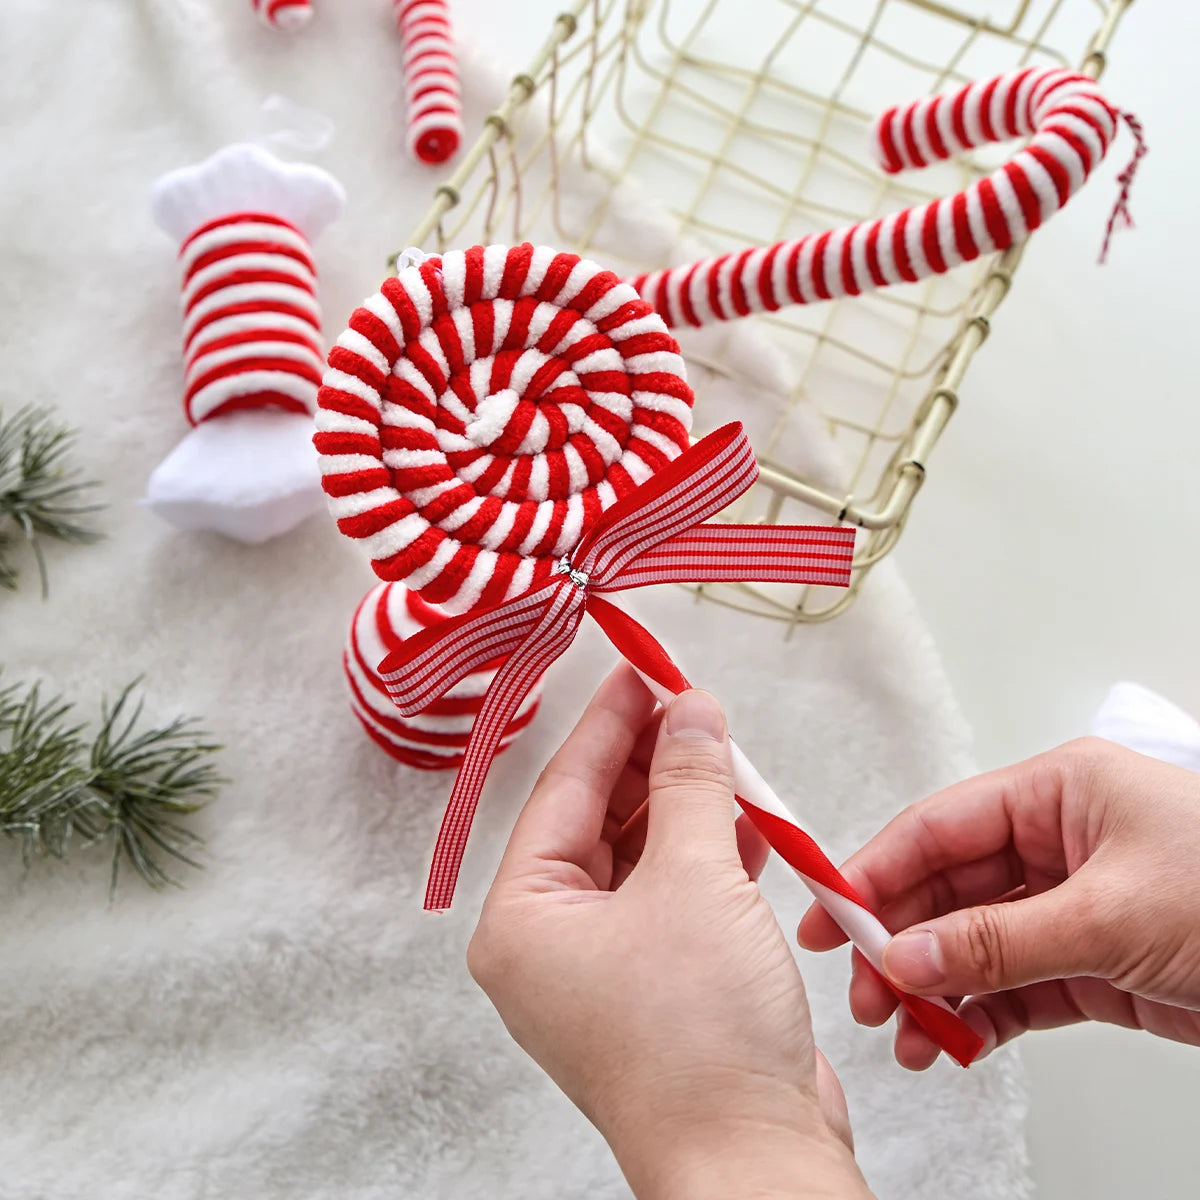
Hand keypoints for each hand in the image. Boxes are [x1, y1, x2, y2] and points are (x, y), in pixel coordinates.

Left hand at [469, 665, 870, 1199]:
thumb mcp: (696, 880)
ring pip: (641, 858)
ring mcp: (604, 972)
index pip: (562, 791)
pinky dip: (708, 857)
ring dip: (686, 807)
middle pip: (598, 821)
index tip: (643, 672)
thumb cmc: (699, 1044)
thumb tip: (691, 713)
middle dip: (650, 762)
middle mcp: (552, 947)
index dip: (609, 724)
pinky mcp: (658, 990)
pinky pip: (673, 898)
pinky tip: (743, 823)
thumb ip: (692, 784)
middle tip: (691, 706)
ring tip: (723, 754)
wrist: (753, 1164)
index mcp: (522, 921)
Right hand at [798, 738, 1199, 1068]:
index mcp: (1057, 794)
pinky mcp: (1091, 964)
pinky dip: (977, 1016)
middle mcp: (1056, 844)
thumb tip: (904, 954)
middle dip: (898, 940)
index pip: (940, 826)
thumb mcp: (1111, 913)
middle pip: (947, 889)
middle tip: (860, 986)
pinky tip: (950, 1041)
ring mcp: (1070, 906)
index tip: (830, 910)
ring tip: (901, 1032)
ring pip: (973, 943)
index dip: (876, 867)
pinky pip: (1013, 986)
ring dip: (932, 988)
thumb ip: (998, 938)